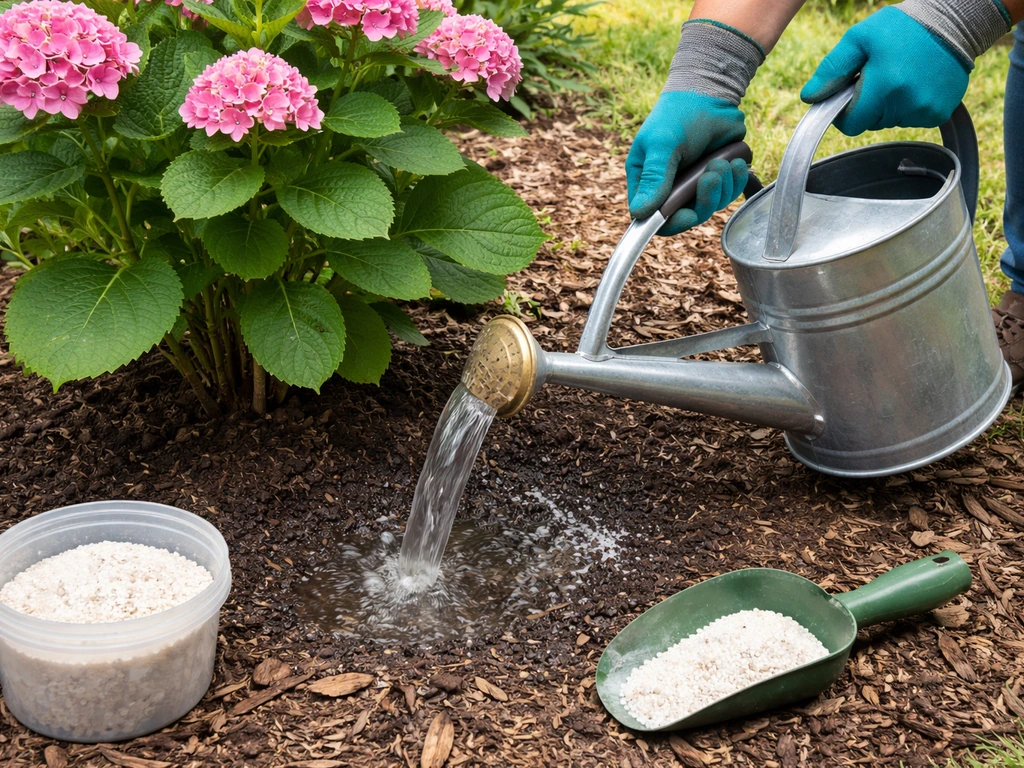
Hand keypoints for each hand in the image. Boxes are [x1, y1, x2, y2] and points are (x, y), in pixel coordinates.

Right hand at [626, 91, 748, 235]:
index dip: (672, 222)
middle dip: (704, 200)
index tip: (689, 213)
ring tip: (720, 161)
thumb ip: (654, 179)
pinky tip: (734, 162)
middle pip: (687, 216)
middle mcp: (670, 186)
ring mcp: (694, 183)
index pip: (653, 217)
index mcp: (647, 181)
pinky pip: (728, 193)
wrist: (709, 92)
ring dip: (722, 187)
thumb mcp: (662, 145)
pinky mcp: (716, 176)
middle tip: (712, 176)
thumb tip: (640, 212)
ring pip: (711, 206)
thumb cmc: (678, 114)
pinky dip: (735, 181)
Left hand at [800, 5, 970, 135]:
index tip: (850, 94)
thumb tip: (809, 97)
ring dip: (890, 105)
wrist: (954, 20)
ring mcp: (926, 111)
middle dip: (869, 105)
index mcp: (884, 88)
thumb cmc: (901, 27)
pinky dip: (910, 106)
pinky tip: (917, 82)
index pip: (851, 125)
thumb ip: (832, 69)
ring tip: (900, 76)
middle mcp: (907, 105)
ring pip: (891, 122)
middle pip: (871, 123)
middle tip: (880, 76)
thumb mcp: (859, 39)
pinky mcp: (940, 113)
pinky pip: (912, 119)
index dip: (845, 112)